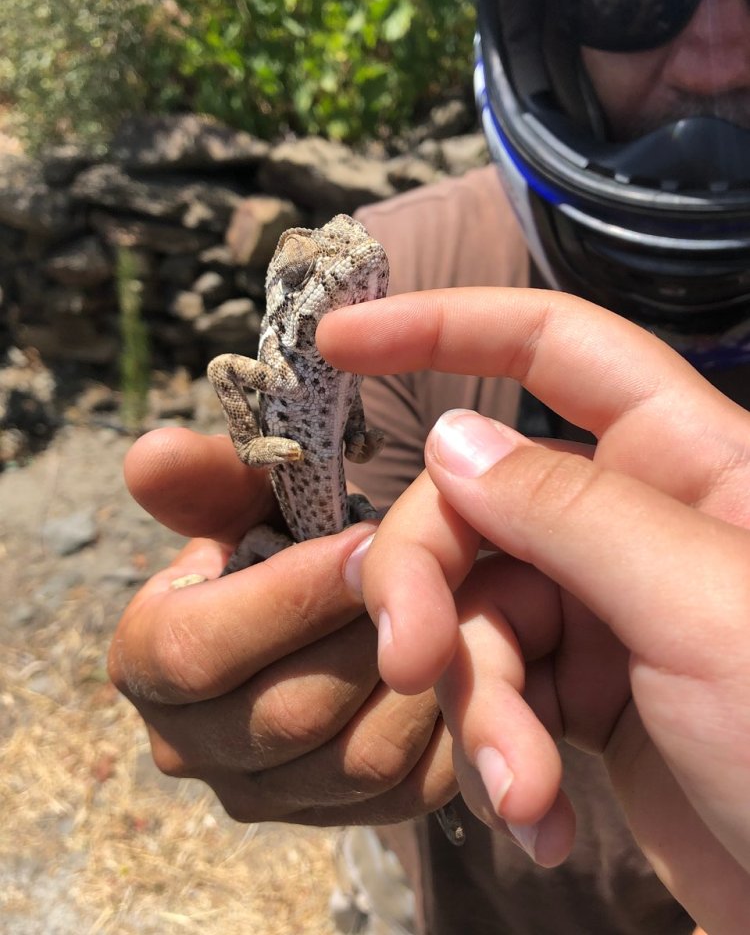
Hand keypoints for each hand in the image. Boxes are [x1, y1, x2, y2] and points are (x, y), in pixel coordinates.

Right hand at [109, 427, 456, 826]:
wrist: (311, 612)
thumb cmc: (274, 540)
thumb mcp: (242, 499)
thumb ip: (204, 479)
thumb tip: (150, 453)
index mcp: (147, 663)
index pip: (197, 651)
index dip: (288, 597)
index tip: (368, 542)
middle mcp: (191, 747)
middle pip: (289, 713)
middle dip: (370, 637)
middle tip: (438, 573)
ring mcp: (267, 794)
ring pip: (357, 760)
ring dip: (422, 682)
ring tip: (465, 612)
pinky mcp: (338, 817)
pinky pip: (408, 793)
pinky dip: (453, 731)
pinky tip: (480, 665)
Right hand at [318, 288, 749, 933]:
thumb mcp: (703, 610)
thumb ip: (572, 513)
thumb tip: (451, 441)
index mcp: (686, 458)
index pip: (554, 347)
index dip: (445, 326)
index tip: (341, 341)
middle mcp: (637, 521)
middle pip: (476, 503)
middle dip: (429, 583)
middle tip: (407, 663)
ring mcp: (608, 608)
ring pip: (476, 610)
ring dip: (477, 701)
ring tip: (519, 792)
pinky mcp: (591, 694)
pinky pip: (501, 690)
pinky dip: (501, 752)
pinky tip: (534, 819)